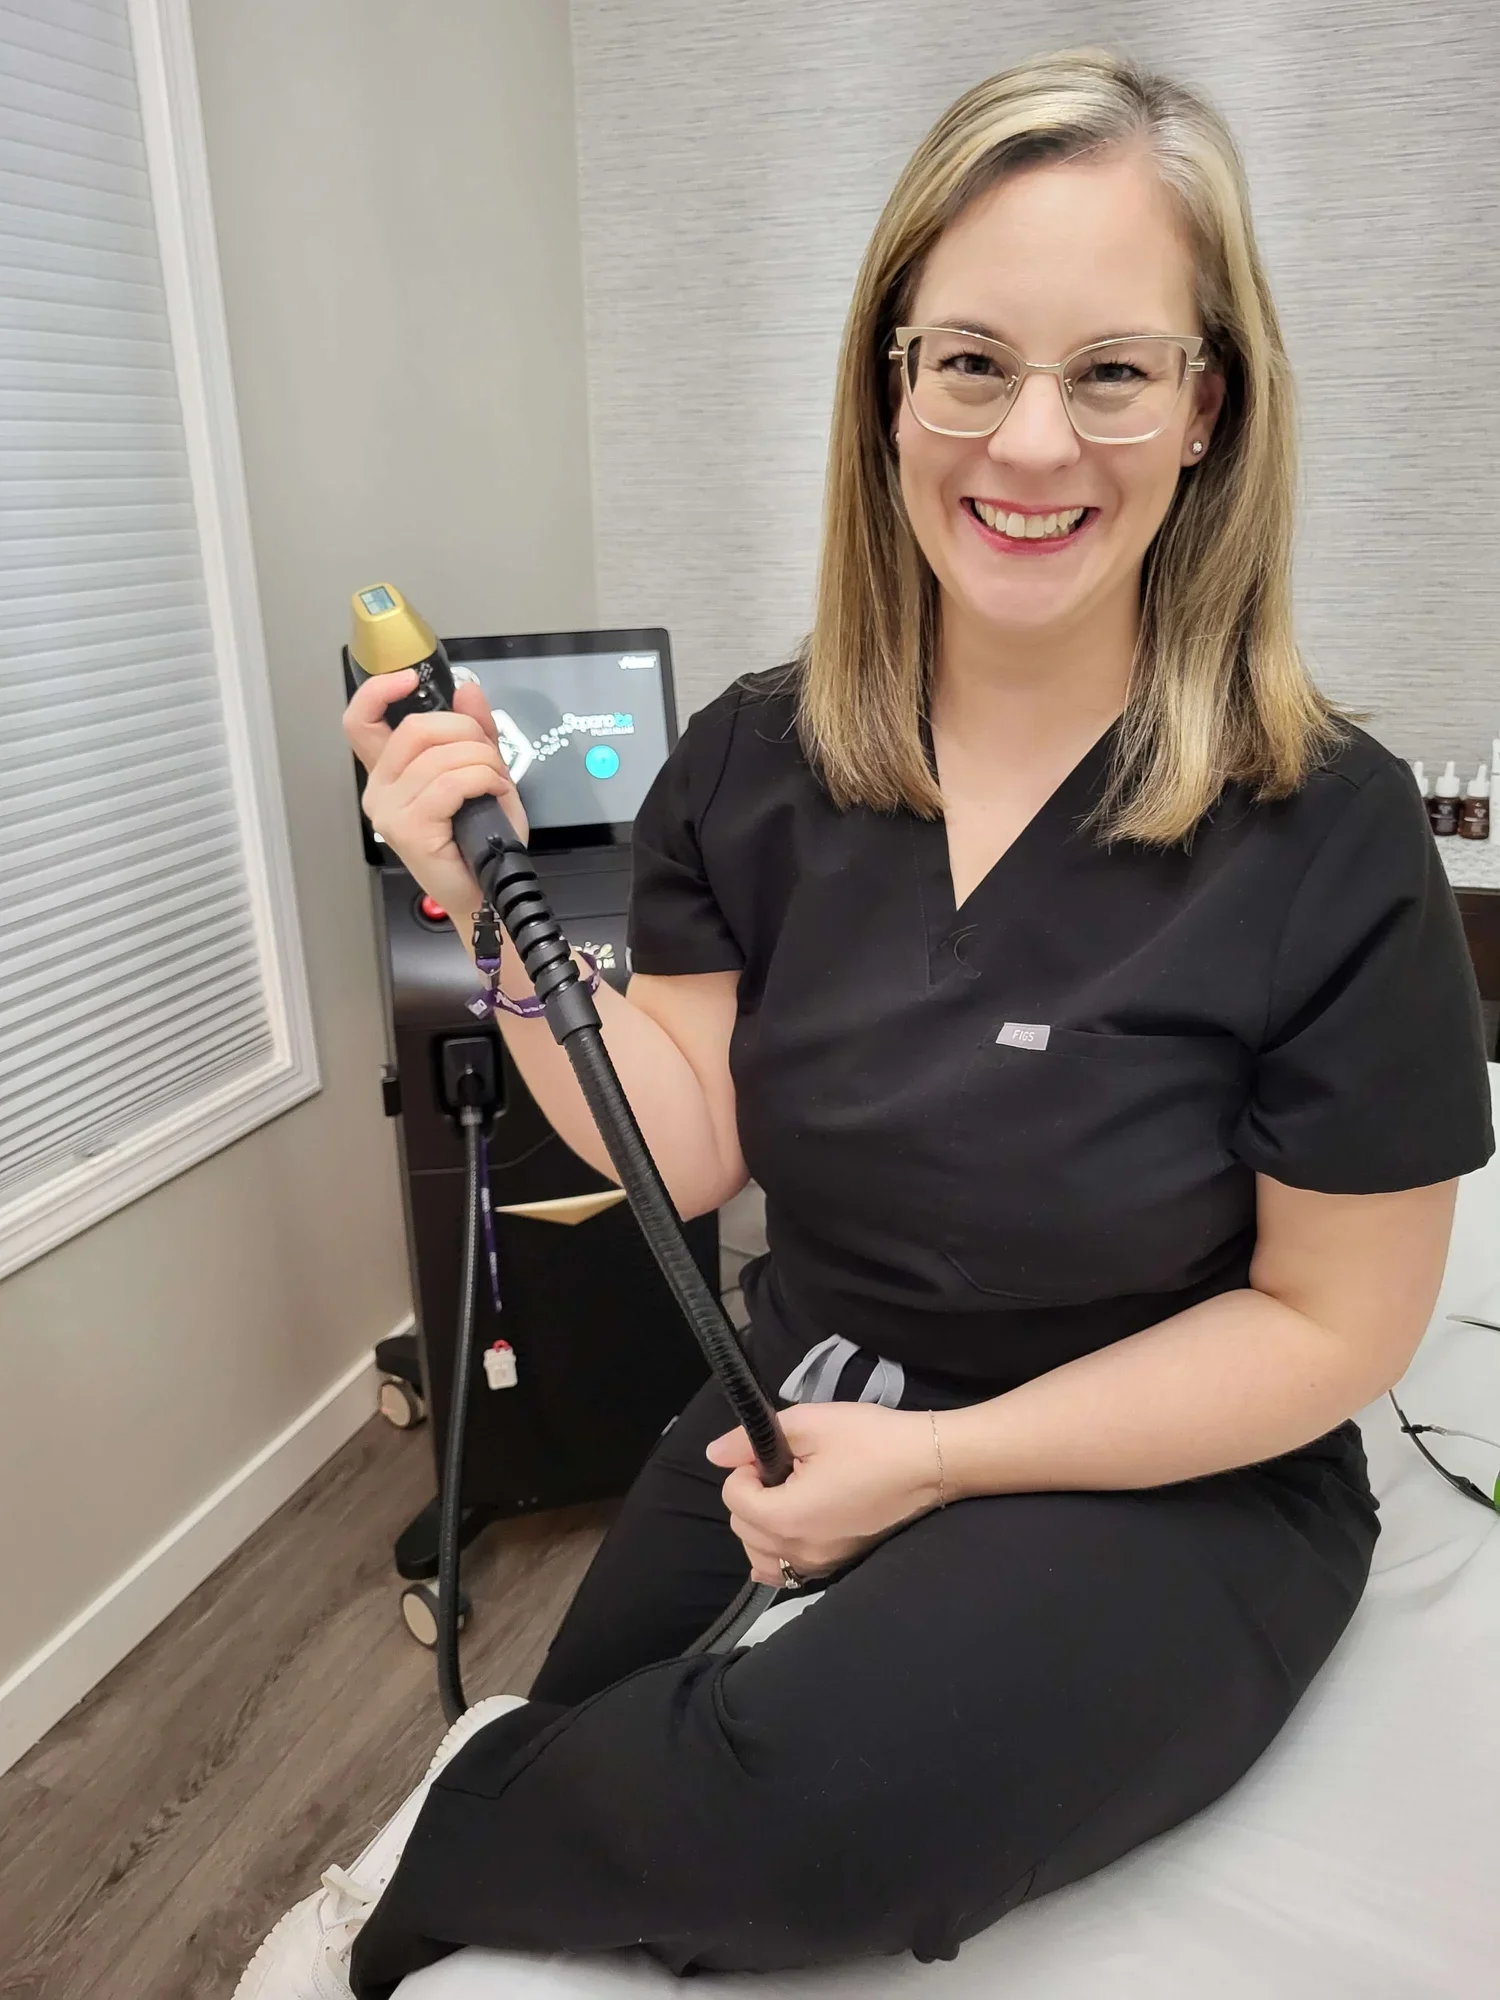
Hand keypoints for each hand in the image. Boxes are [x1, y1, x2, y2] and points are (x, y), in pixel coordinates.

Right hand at [343, 671, 529, 921]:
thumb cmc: (479, 841)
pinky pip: (452, 782)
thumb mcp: (481, 774)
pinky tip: (494, 793)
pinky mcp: (409, 828)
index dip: (379, 691)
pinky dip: (483, 779)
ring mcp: (389, 810)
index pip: (360, 720)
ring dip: (484, 762)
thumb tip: (468, 689)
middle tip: (490, 758)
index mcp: (388, 773)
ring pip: (441, 755)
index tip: (410, 679)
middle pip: (416, 728)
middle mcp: (379, 790)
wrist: (486, 893)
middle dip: (466, 732)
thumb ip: (474, 732)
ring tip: (497, 785)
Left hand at [705, 1402, 942, 1585]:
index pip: (734, 1498)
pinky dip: (778, 1552)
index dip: (744, 1468)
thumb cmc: (871, 1439)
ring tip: (791, 1493)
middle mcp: (800, 1551)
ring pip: (760, 1555)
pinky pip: (787, 1572)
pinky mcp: (837, 1568)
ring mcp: (820, 1566)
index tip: (771, 1452)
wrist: (929, 1463)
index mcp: (789, 1516)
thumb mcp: (811, 1423)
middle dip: (751, 1495)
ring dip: (761, 1524)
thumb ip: (753, 1438)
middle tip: (783, 1467)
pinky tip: (794, 1526)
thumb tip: (713, 1453)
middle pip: (742, 1528)